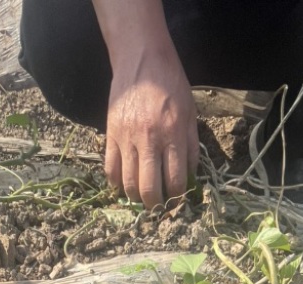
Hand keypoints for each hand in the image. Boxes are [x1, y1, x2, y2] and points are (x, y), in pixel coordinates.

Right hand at [104, 47, 198, 209]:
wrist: (141, 58)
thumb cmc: (171, 84)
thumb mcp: (190, 112)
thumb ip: (191, 145)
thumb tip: (190, 176)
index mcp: (173, 135)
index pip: (175, 181)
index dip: (177, 197)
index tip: (177, 200)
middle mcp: (150, 140)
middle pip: (149, 188)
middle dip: (155, 204)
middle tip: (158, 205)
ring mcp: (128, 138)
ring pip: (128, 183)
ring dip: (135, 197)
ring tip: (141, 196)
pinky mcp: (111, 134)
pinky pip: (110, 168)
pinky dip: (116, 182)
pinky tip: (123, 184)